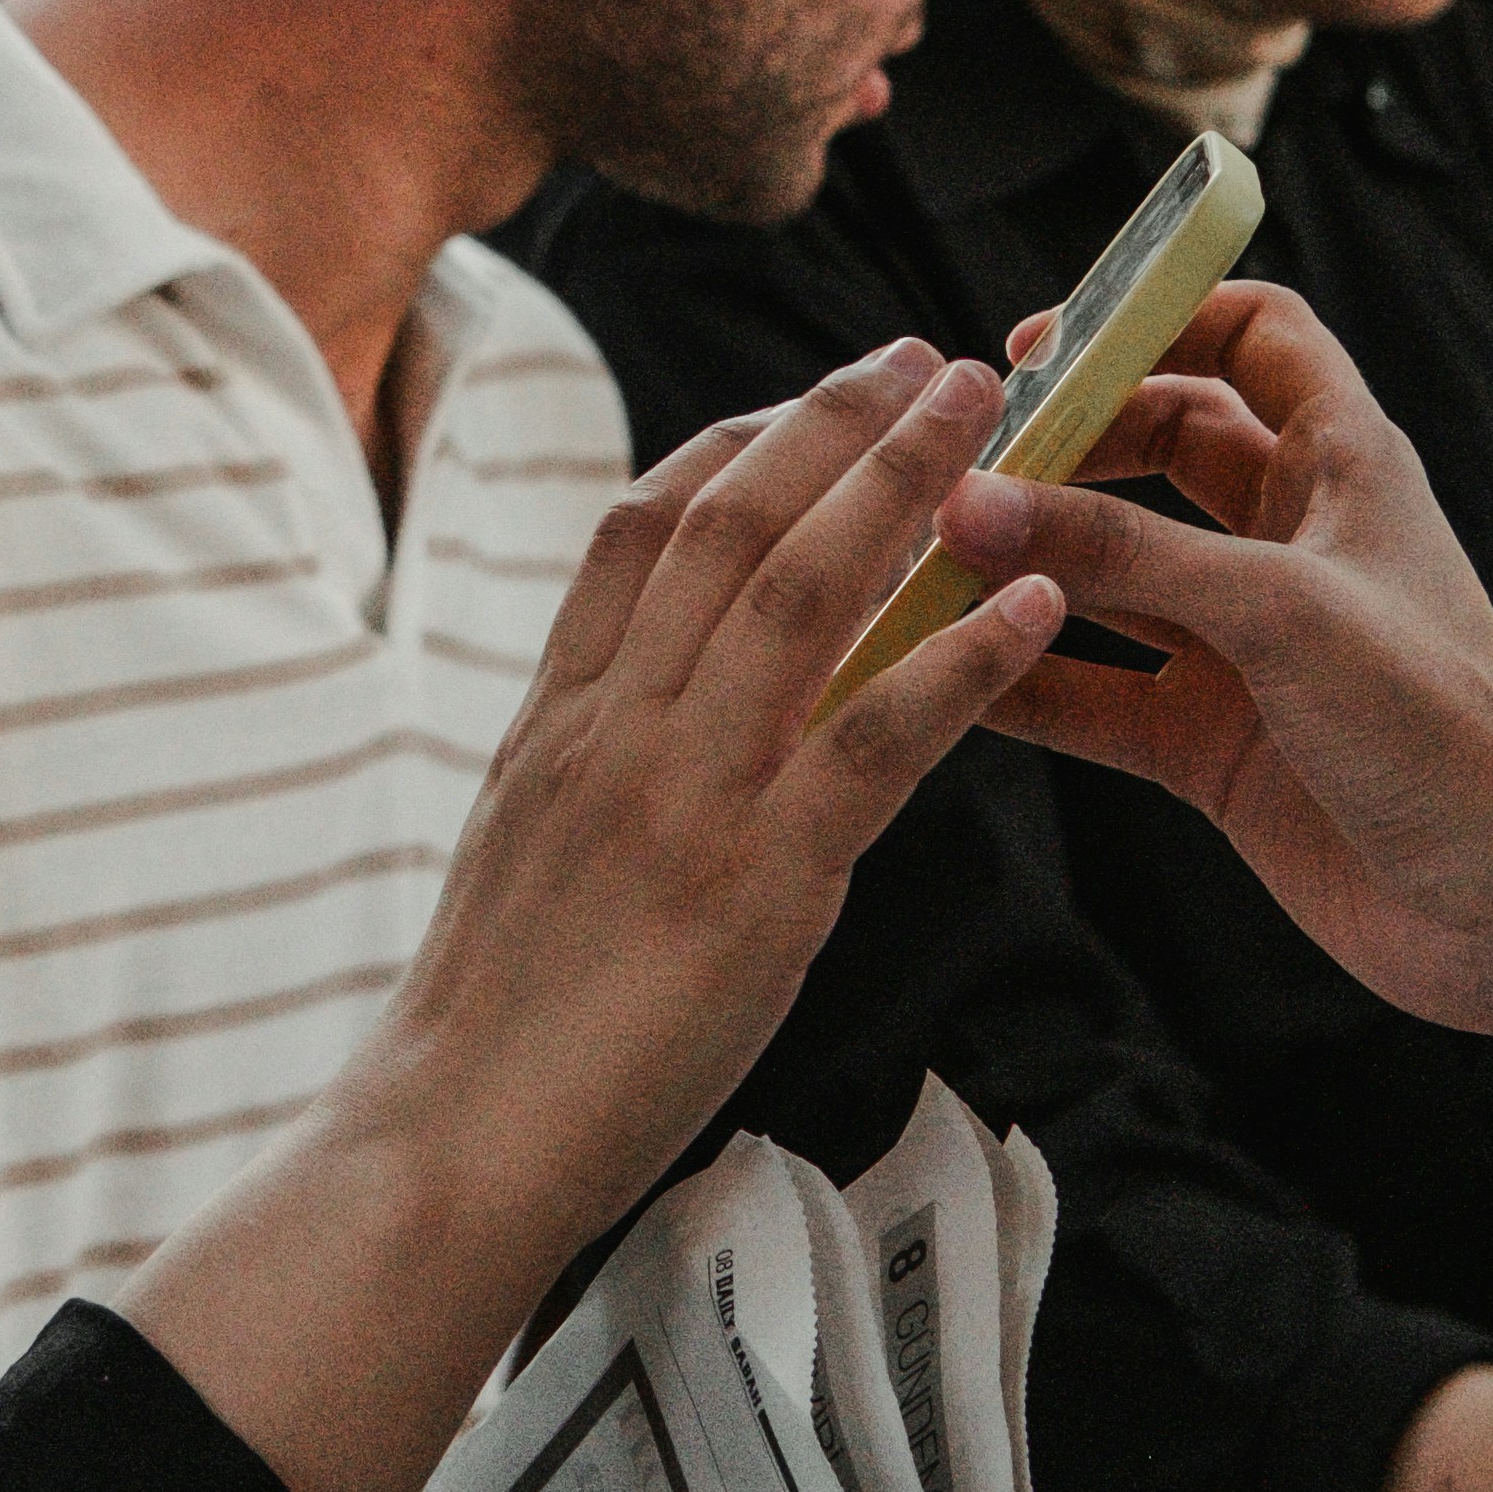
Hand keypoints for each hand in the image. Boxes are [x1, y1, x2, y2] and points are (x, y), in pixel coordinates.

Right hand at [124, 339, 1061, 1491]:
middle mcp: (619, 724)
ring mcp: (685, 791)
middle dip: (834, 424)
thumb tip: (648, 711)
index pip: (639, 528)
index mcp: (560, 714)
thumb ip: (592, 758)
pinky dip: (959, 664)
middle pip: (730, 523)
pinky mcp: (757, 878)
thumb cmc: (498, 1019)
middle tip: (928, 358)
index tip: (809, 395)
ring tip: (989, 422)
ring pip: (802, 595)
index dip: (733, 444)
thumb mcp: (525, 845)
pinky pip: (873, 742)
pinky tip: (1031, 614)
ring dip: (904, 492)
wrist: (461, 1132)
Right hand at [938, 284, 1492, 1039]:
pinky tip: (943, 669)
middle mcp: (1285, 541)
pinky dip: (1022, 678)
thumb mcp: (1276, 608)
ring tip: (922, 558)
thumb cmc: (1436, 718)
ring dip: (1024, 564)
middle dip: (1060, 447)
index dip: (1157, 316)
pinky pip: (1091, 691)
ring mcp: (1242, 643)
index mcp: (1338, 465)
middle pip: (1153, 446)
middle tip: (960, 462)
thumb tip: (969, 503)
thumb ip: (1121, 552)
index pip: (1251, 335)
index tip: (1049, 346)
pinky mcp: (1209, 740)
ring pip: (1108, 574)